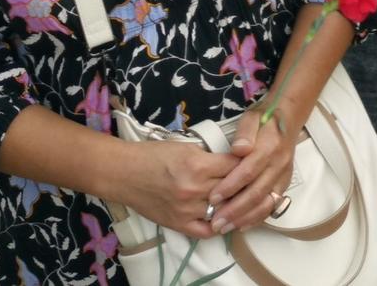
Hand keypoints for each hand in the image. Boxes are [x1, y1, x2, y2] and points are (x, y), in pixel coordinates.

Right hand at [111, 135, 240, 240]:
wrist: (125, 174)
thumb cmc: (153, 155)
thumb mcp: (186, 146)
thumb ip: (210, 156)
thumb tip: (232, 162)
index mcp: (198, 166)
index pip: (235, 166)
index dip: (245, 163)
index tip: (251, 162)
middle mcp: (195, 190)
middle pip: (233, 189)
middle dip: (244, 184)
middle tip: (251, 180)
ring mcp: (187, 210)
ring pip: (223, 211)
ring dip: (233, 204)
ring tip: (240, 197)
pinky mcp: (178, 224)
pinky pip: (206, 231)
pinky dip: (218, 225)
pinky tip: (224, 217)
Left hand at [207, 108, 300, 232]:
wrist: (288, 119)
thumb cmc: (264, 119)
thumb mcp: (251, 117)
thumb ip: (245, 132)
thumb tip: (238, 149)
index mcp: (270, 147)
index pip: (248, 171)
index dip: (230, 186)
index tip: (213, 198)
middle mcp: (279, 164)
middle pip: (257, 192)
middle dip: (235, 210)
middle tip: (215, 222)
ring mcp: (283, 176)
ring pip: (266, 203)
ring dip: (245, 218)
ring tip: (224, 228)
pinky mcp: (284, 184)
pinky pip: (272, 206)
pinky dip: (257, 218)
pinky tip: (241, 226)